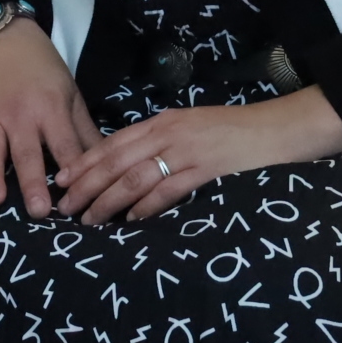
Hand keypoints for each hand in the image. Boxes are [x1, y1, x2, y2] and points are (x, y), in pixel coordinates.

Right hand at [0, 17, 99, 217]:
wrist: (1, 38)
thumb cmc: (42, 69)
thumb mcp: (70, 92)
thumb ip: (84, 130)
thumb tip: (106, 165)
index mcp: (51, 107)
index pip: (65, 145)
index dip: (72, 170)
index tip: (79, 199)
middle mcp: (20, 115)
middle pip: (27, 152)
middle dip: (32, 182)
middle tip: (38, 211)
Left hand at [52, 86, 341, 224]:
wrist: (279, 128)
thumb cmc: (235, 131)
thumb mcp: (192, 128)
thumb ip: (162, 142)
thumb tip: (131, 166)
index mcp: (163, 121)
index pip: (112, 143)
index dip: (85, 163)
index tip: (62, 180)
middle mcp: (168, 133)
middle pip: (116, 161)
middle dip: (86, 185)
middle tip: (66, 207)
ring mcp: (187, 151)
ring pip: (135, 177)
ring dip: (109, 201)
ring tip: (90, 219)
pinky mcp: (207, 170)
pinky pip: (168, 190)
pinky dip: (147, 207)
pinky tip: (132, 221)